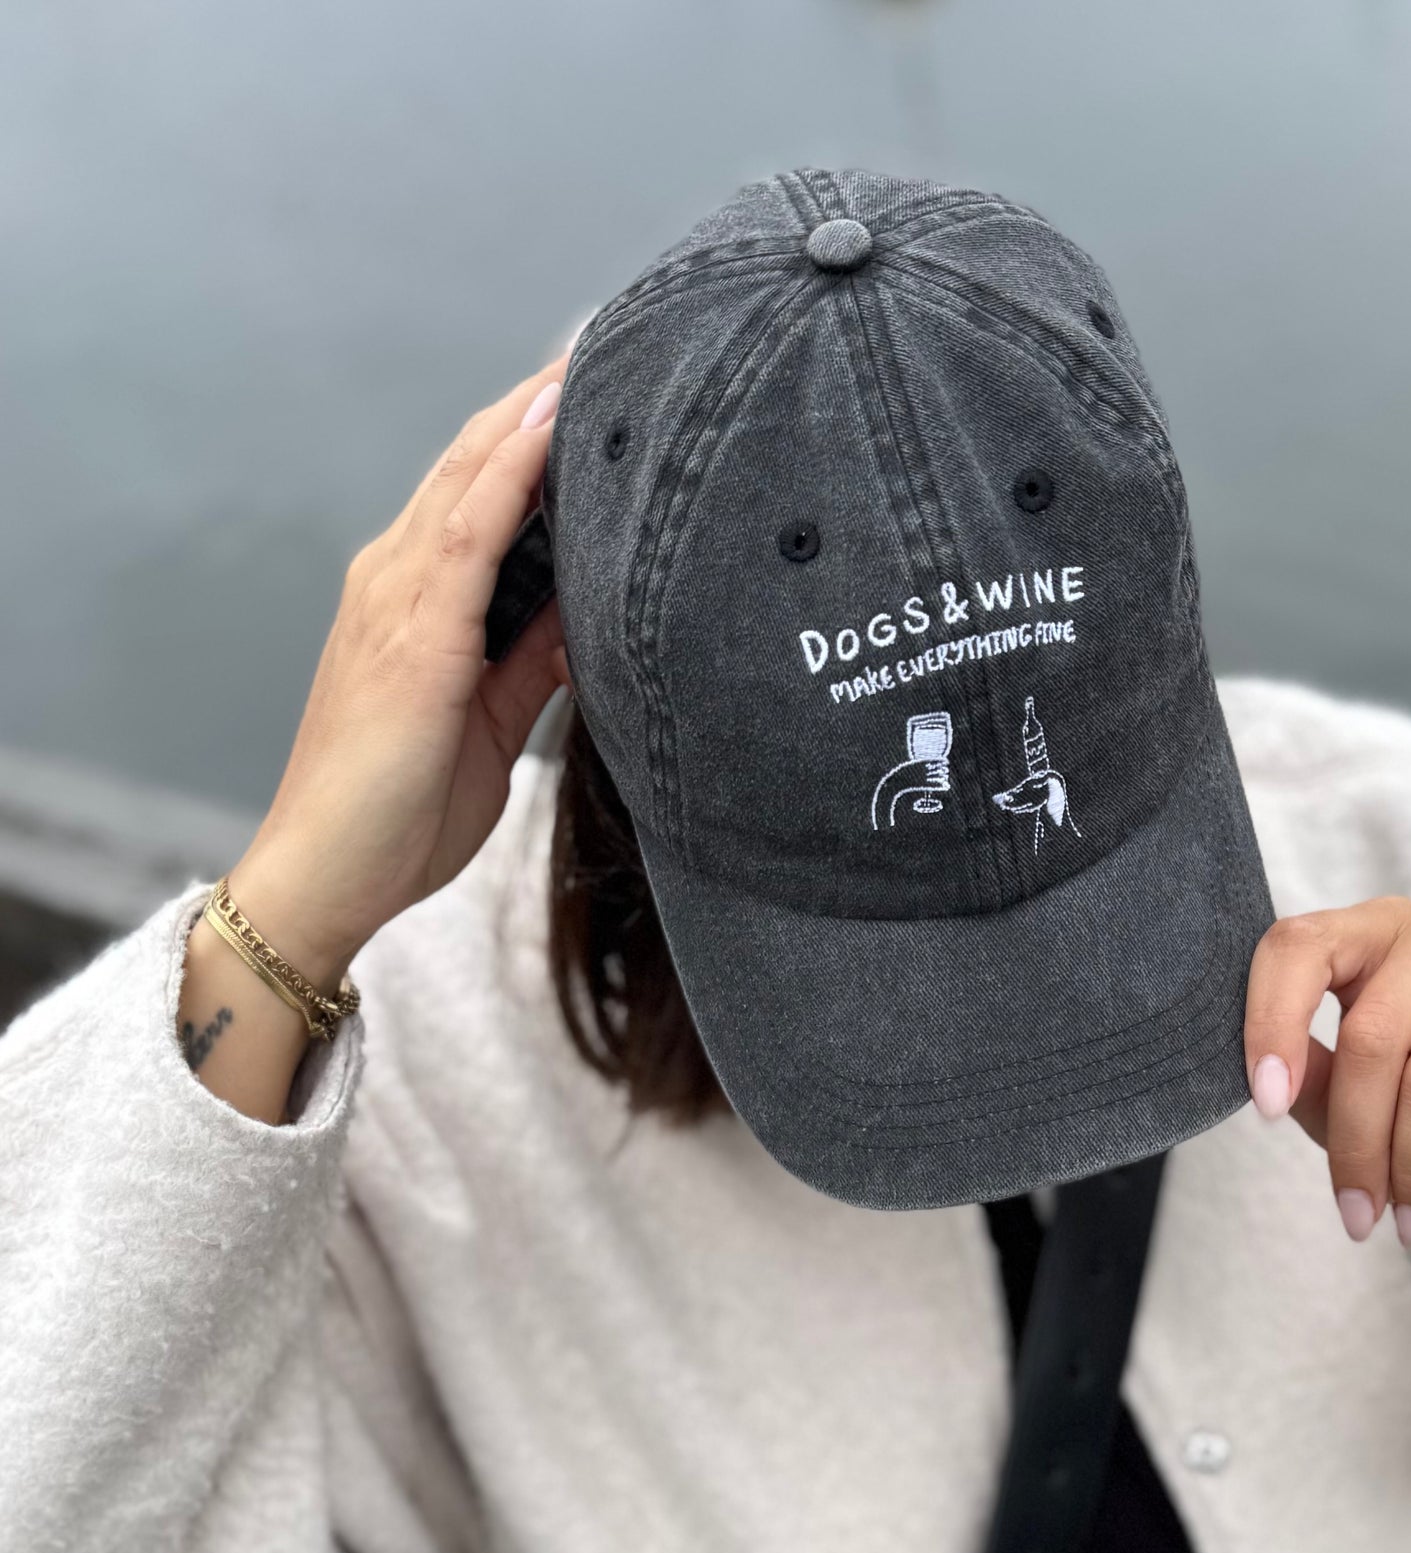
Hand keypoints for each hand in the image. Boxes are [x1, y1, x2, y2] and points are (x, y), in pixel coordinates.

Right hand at [227, 356, 570, 987]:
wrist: (329, 877)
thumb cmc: (399, 813)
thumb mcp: (489, 725)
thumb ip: (531, 663)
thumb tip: (588, 620)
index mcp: (414, 601)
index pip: (480, 496)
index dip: (533, 439)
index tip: (594, 390)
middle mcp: (397, 581)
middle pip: (474, 467)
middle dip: (537, 406)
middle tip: (605, 343)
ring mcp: (397, 601)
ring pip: (471, 482)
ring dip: (532, 418)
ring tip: (592, 358)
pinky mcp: (413, 637)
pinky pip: (468, 535)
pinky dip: (510, 476)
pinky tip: (550, 429)